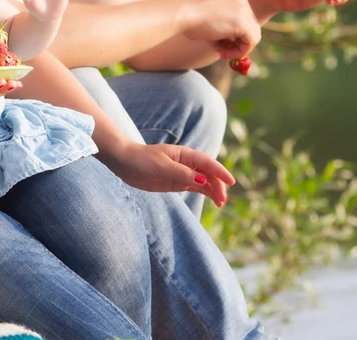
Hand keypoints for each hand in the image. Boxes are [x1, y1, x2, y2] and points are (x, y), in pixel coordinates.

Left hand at [105, 142, 235, 206]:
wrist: (124, 162)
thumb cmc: (142, 160)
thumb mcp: (162, 166)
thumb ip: (182, 174)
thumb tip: (203, 182)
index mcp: (185, 154)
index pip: (208, 163)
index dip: (220, 171)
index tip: (231, 182)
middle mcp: (187, 163)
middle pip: (209, 173)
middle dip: (218, 185)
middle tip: (222, 199)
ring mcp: (183, 173)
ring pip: (204, 182)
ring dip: (214, 191)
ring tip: (221, 203)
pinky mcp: (177, 182)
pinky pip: (195, 187)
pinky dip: (205, 193)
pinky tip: (213, 200)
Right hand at [180, 0, 260, 59]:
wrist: (183, 14)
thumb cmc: (188, 17)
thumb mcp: (209, 18)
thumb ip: (222, 27)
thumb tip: (228, 42)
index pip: (244, 20)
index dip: (235, 36)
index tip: (222, 46)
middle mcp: (242, 1)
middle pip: (251, 28)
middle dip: (237, 44)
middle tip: (223, 53)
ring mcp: (244, 11)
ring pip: (253, 37)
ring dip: (237, 49)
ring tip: (220, 53)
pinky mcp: (243, 24)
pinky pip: (250, 43)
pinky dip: (239, 52)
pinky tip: (224, 54)